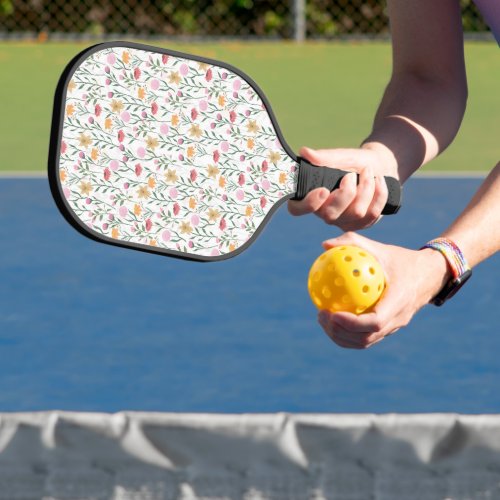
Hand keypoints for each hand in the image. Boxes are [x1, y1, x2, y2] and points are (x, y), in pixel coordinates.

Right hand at [288, 145, 397, 230]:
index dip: (308, 204)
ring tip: (368, 172)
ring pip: (356, 213)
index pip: (297, 209)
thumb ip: (324, 157)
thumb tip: (305, 152)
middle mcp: (324, 212)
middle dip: (346, 193)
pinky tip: (379, 181)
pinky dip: (379, 193)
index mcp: (312, 196)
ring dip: (366, 188)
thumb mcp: (341, 156)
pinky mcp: (361, 224)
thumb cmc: (354, 162)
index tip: (323, 190)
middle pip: (330, 215)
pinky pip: (372, 214)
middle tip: (351, 175)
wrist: (379, 166)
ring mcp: (343, 221)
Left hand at [316, 232, 450, 348]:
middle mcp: (398, 319)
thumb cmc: (401, 259)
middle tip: (321, 315)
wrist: (429, 275)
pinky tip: (332, 318)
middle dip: (340, 332)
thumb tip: (325, 245)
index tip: (332, 313)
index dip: (352, 323)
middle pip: (366, 338)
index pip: (375, 322)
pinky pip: (366, 337)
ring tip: (323, 319)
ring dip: (341, 336)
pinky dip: (347, 334)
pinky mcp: (389, 329)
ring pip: (365, 342)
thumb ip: (353, 243)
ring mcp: (394, 327)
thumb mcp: (380, 248)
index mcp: (399, 301)